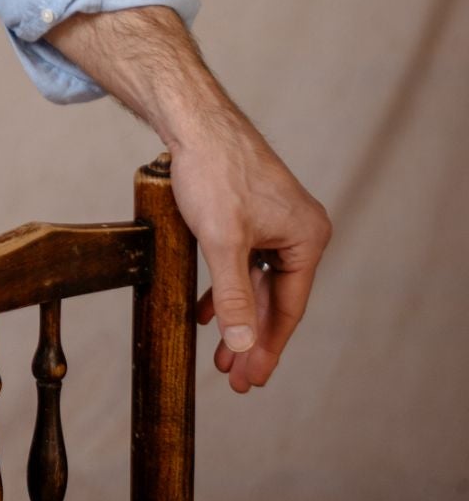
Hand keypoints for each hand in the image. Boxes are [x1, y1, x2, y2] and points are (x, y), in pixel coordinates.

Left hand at [167, 117, 332, 392]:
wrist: (193, 120)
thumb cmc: (214, 172)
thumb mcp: (222, 242)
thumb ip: (235, 297)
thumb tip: (243, 344)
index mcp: (306, 238)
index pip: (289, 308)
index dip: (268, 348)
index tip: (251, 380)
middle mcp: (299, 230)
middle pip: (275, 299)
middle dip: (252, 339)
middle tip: (234, 379)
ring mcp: (276, 221)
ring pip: (258, 283)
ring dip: (239, 318)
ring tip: (221, 356)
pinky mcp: (253, 212)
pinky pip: (245, 262)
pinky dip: (228, 288)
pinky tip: (209, 312)